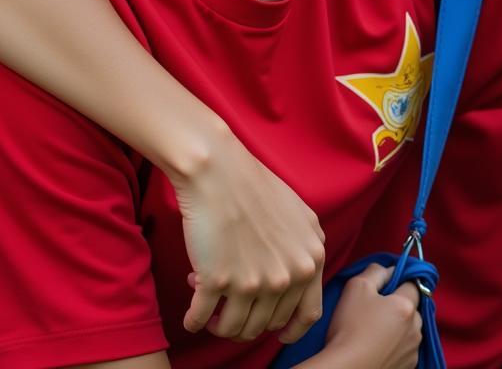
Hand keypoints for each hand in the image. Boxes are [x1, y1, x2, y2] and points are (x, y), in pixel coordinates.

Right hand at [170, 128, 324, 343]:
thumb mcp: (299, 215)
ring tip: (209, 307)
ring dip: (219, 324)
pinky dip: (194, 321)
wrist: (217, 169)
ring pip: (235, 328)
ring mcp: (254, 281)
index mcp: (311, 259)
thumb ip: (303, 250)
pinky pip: (202, 319)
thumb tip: (294, 280)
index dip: (290, 330)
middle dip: (246, 321)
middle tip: (229, 307)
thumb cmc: (253, 185)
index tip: (276, 332)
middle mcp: (288, 275)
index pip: (307, 314)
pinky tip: (190, 317)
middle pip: (267, 324)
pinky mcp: (218, 281)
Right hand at [322, 264, 421, 368]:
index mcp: (406, 306)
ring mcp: (413, 351)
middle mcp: (415, 329)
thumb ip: (376, 271)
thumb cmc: (350, 326)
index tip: (384, 287)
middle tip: (375, 309)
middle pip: (412, 308)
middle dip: (398, 306)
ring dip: (398, 327)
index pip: (413, 284)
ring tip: (374, 331)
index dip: (400, 281)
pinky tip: (377, 347)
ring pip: (410, 330)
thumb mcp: (357, 286)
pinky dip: (395, 346)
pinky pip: (405, 349)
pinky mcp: (407, 368)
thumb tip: (389, 269)